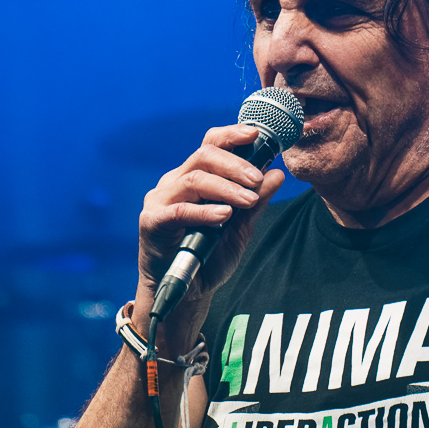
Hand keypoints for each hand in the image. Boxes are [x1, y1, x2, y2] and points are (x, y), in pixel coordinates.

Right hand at [135, 125, 284, 330]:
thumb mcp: (240, 229)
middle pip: (203, 155)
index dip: (231, 135)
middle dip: (235, 164)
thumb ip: (256, 202)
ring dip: (225, 188)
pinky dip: (204, 211)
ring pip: (193, 178)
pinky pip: (178, 209)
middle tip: (257, 179)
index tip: (255, 134)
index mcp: (194, 177)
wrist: (186, 294)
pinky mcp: (151, 221)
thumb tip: (277, 174)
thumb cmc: (208, 257)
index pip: (211, 145)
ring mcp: (160, 200)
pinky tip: (224, 216)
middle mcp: (175, 182)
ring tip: (248, 200)